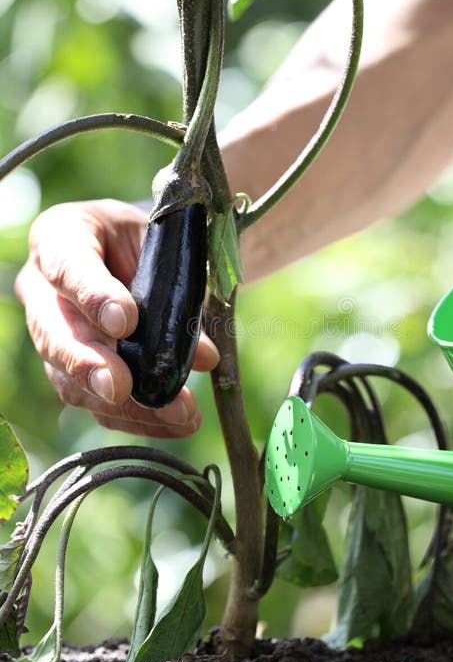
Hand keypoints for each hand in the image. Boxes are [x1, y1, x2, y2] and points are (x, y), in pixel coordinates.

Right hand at [15, 199, 218, 437]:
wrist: (139, 249)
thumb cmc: (148, 238)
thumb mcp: (164, 245)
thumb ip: (178, 291)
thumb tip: (202, 357)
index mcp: (61, 237)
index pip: (66, 266)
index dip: (92, 297)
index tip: (125, 323)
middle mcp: (42, 289)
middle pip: (53, 333)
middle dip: (88, 365)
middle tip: (121, 387)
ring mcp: (51, 333)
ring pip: (68, 378)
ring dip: (122, 404)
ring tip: (176, 414)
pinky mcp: (69, 371)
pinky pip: (93, 403)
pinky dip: (134, 418)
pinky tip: (173, 424)